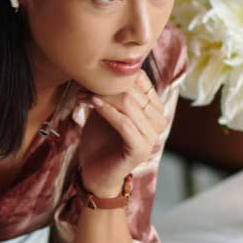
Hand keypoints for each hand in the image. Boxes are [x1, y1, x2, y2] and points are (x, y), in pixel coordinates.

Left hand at [78, 71, 166, 197]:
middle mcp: (159, 121)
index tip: (92, 74)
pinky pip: (124, 124)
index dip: (118, 75)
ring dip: (103, 96)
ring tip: (84, 93)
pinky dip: (107, 111)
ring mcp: (152, 136)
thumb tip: (99, 68)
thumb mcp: (104, 111)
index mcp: (154, 110)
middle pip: (134, 92)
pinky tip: (92, 103)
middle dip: (106, 86)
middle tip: (83, 83)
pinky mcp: (141, 149)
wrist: (96, 174)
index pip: (142, 82)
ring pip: (129, 105)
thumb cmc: (100, 141)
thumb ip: (108, 93)